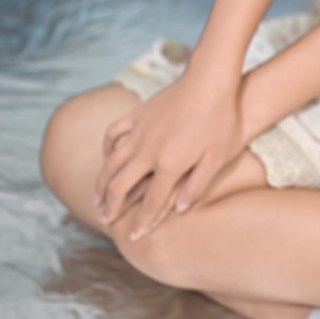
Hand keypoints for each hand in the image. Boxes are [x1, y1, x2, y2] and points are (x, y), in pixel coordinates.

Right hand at [94, 70, 247, 241]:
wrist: (210, 80)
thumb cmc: (221, 119)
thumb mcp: (218, 157)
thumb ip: (197, 185)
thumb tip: (180, 210)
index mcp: (170, 164)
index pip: (151, 202)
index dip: (142, 223)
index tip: (133, 238)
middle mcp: (148, 150)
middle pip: (120, 186)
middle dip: (111, 206)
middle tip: (106, 219)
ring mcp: (140, 130)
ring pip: (111, 163)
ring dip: (101, 183)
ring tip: (97, 199)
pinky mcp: (137, 113)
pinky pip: (113, 134)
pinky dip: (106, 150)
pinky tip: (107, 159)